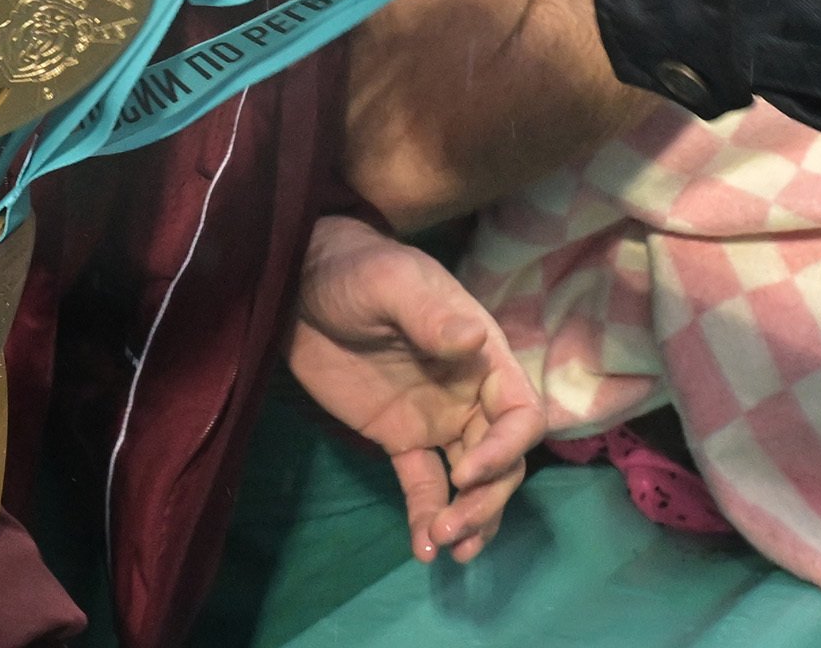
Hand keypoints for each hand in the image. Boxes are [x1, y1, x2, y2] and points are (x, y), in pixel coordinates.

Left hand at [290, 214, 544, 564]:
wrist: (300, 286)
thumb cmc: (357, 272)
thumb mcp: (392, 284)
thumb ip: (431, 314)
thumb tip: (475, 339)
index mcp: (483, 357)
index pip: (521, 413)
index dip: (507, 449)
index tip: (466, 472)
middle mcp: (469, 393)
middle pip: (503, 459)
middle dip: (487, 499)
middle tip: (451, 530)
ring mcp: (436, 419)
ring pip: (471, 481)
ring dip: (467, 516)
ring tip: (442, 546)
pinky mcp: (398, 438)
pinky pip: (423, 484)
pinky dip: (427, 516)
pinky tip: (422, 549)